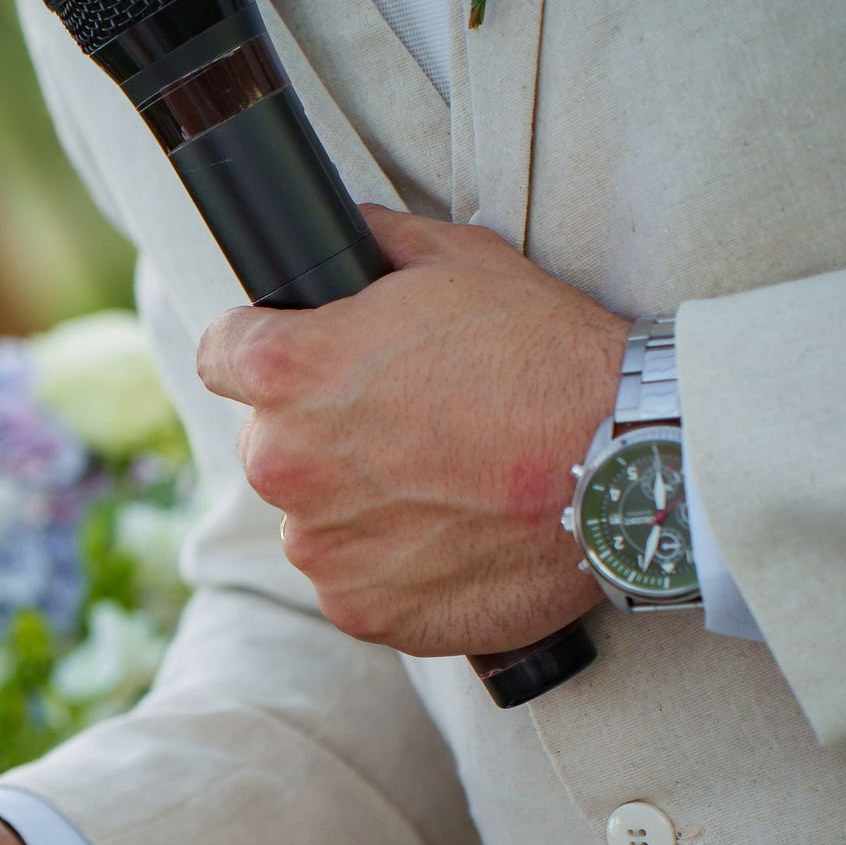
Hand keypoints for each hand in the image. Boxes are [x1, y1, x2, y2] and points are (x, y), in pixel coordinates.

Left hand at [195, 204, 628, 655]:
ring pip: (314, 518)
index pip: (221, 354)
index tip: (298, 360)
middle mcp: (283, 463)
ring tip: (443, 485)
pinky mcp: (359, 609)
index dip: (261, 350)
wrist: (624, 462)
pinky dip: (393, 566)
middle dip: (323, 433)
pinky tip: (453, 536)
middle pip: (272, 442)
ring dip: (358, 505)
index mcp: (287, 372)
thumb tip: (349, 234)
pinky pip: (356, 582)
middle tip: (409, 426)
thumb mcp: (458, 260)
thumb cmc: (544, 354)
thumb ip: (378, 246)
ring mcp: (319, 545)